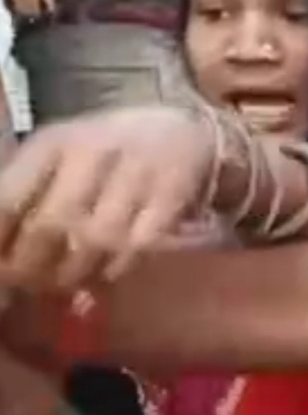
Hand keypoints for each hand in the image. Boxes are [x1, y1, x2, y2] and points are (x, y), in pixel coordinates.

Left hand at [0, 106, 214, 292]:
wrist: (183, 128)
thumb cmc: (107, 151)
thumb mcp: (60, 156)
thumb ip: (27, 196)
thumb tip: (3, 257)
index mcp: (54, 142)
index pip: (8, 199)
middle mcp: (93, 151)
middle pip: (51, 224)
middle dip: (33, 267)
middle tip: (27, 287)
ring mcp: (137, 171)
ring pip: (97, 239)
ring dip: (76, 273)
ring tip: (64, 285)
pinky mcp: (173, 192)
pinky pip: (139, 244)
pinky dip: (117, 267)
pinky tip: (105, 273)